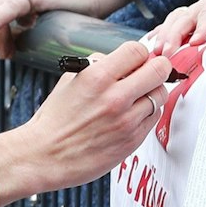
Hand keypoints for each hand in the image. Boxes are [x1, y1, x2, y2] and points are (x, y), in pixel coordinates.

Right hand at [0, 40, 174, 204]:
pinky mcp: (133, 140)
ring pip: (160, 94)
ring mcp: (127, 121)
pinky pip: (154, 118)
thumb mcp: (71, 80)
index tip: (136, 59)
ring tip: (137, 97)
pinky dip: (147, 113)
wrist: (45, 156)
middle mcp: (115, 98)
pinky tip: (131, 115)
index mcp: (97, 77)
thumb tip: (123, 61)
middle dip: (156, 68)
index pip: (138, 50)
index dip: (139, 53)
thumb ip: (99, 66)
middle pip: (159, 70)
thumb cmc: (55, 119)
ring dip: (152, 92)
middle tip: (149, 73)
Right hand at [145, 0, 205, 56]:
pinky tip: (151, 44)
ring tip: (158, 52)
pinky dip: (162, 33)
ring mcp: (198, 9)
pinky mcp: (193, 20)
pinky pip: (173, 24)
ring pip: (176, 18)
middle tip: (168, 52)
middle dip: (176, 34)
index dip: (202, 26)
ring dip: (165, 35)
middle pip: (188, 14)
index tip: (195, 42)